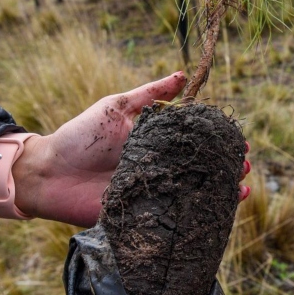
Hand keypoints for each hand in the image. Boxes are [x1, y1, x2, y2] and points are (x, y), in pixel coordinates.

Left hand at [11, 72, 251, 226]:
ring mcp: (154, 195)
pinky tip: (216, 213)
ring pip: (194, 196)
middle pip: (202, 171)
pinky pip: (175, 219)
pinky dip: (198, 217)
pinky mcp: (143, 218)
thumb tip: (183, 74)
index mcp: (156, 145)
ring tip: (240, 188)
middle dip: (227, 169)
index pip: (196, 144)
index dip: (219, 143)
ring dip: (220, 193)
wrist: (49, 173)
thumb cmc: (80, 136)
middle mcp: (159, 170)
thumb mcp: (116, 107)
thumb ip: (149, 94)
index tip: (240, 141)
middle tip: (244, 165)